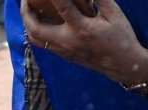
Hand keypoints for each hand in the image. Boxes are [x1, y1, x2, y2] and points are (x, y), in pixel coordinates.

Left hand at [22, 0, 147, 87]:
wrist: (121, 65)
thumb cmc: (120, 37)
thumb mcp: (114, 14)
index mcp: (81, 28)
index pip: (62, 6)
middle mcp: (67, 41)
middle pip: (36, 28)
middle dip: (26, 13)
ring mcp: (62, 50)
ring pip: (36, 38)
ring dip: (28, 23)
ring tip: (28, 9)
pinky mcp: (62, 55)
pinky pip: (43, 44)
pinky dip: (36, 31)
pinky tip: (39, 21)